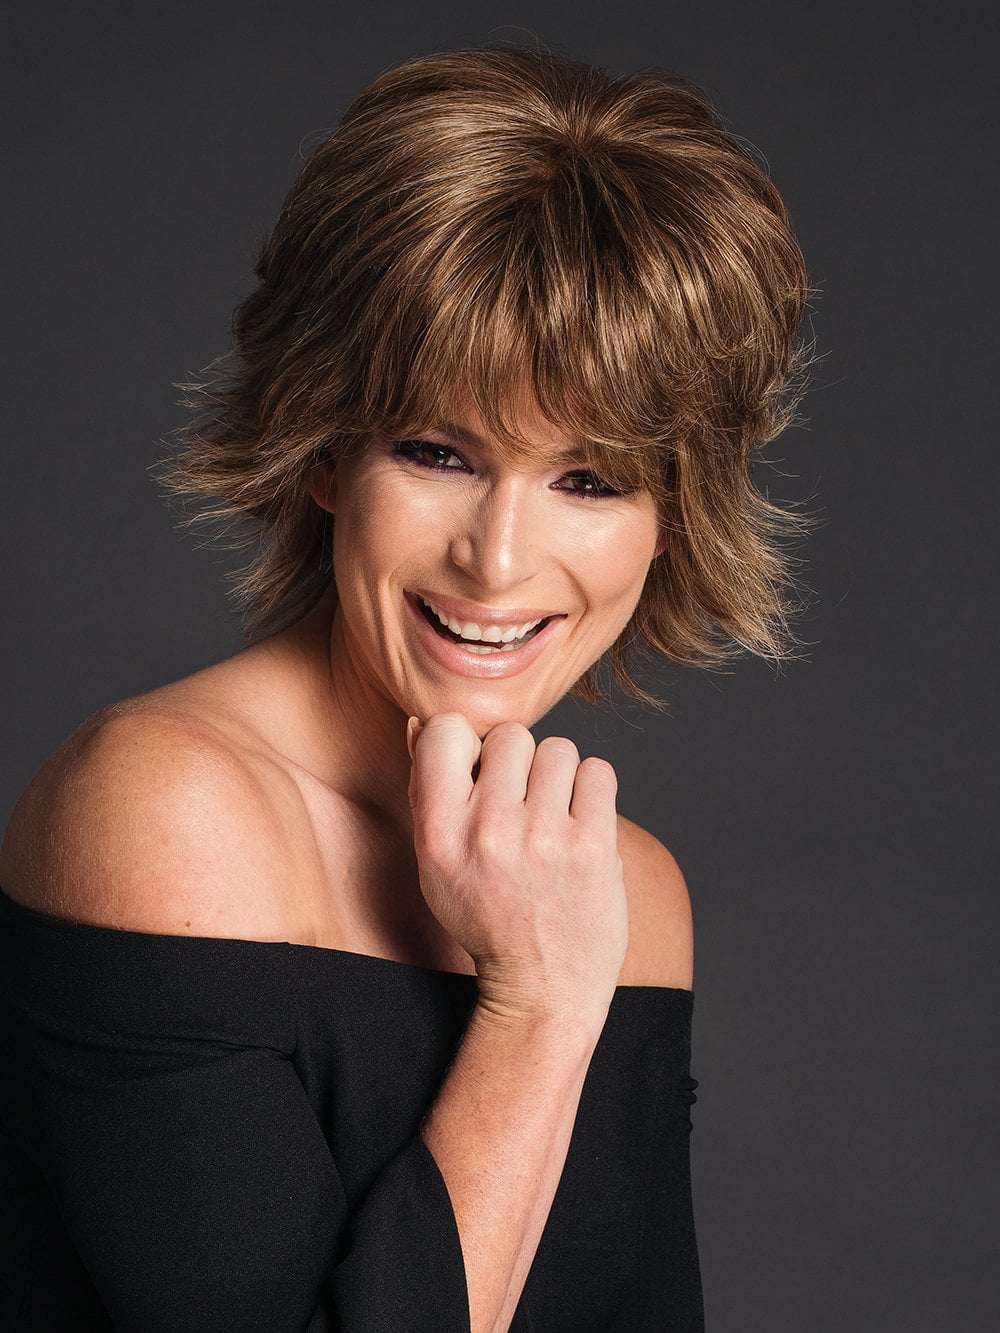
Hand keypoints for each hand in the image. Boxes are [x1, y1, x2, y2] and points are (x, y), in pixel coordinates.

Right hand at [406, 713, 627, 1023]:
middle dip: (518, 762)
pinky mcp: (594, 846)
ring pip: (558, 749)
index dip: (466, 742)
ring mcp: (544, 838)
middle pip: (510, 735)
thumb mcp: (436, 865)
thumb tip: (420, 724)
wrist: (543, 987)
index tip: (478, 771)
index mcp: (440, 835)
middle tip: (521, 803)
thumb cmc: (487, 918)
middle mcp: (488, 832)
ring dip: (558, 776)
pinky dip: (592, 791)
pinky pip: (597, 771)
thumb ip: (427, 794)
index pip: (445, 730)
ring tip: (552, 817)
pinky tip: (579, 823)